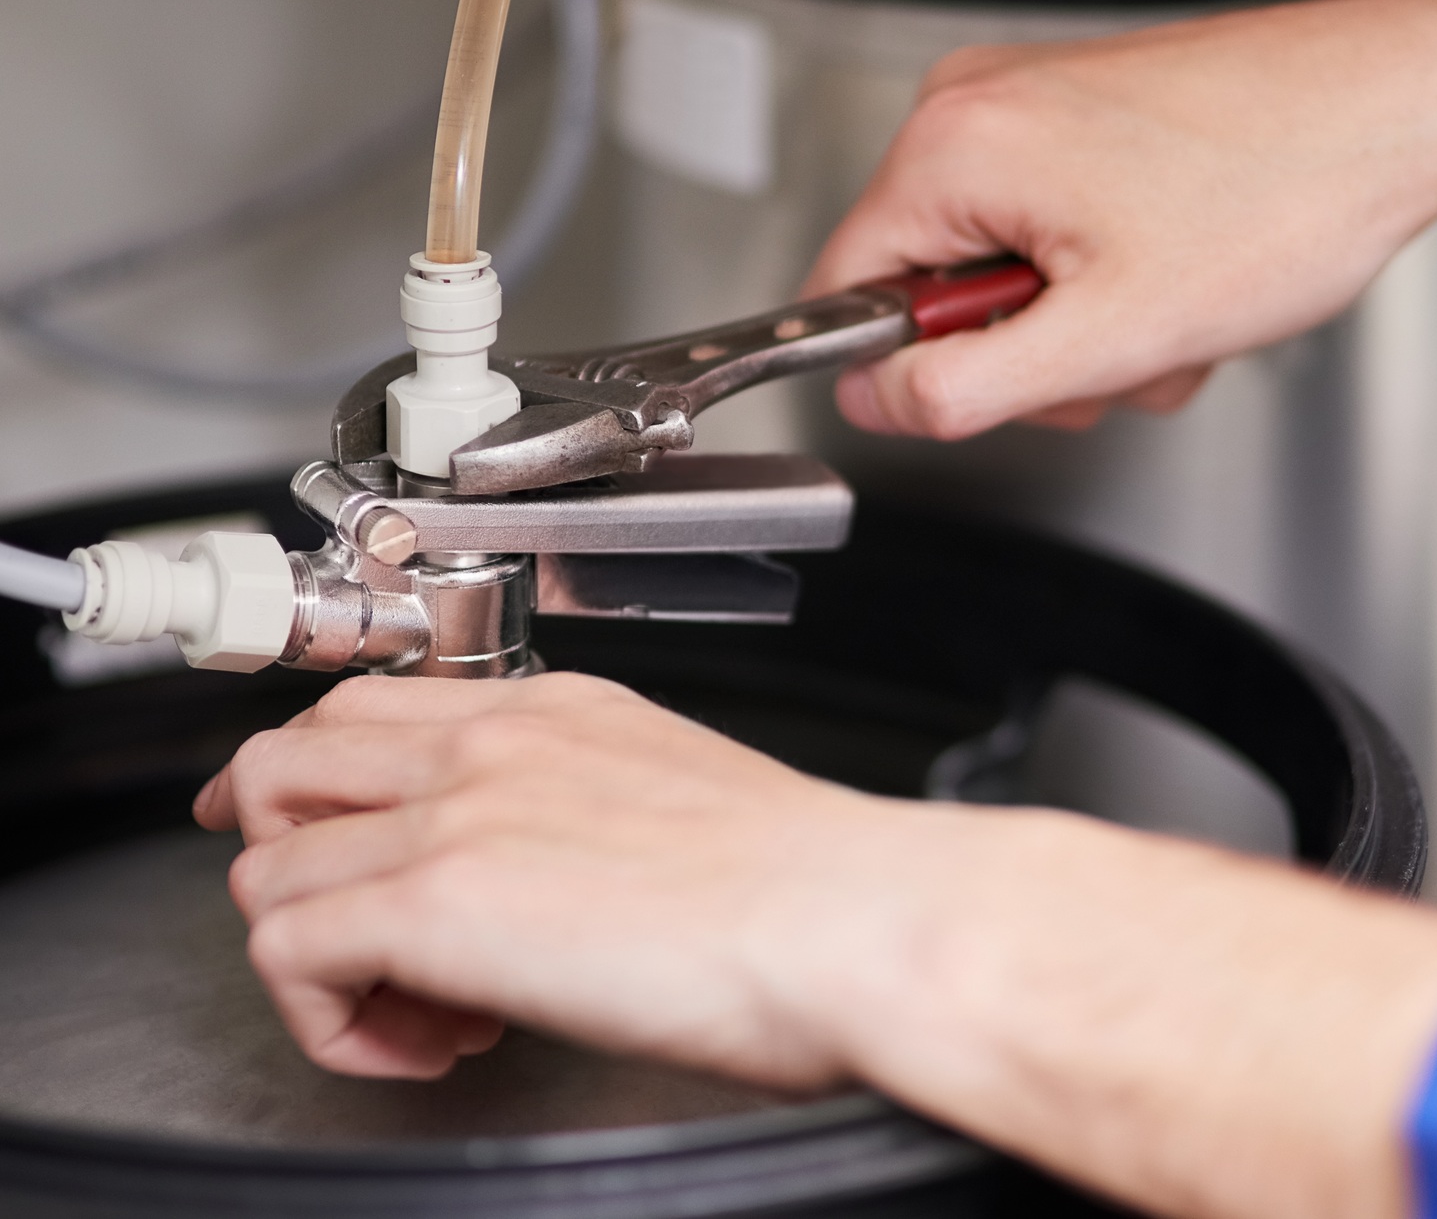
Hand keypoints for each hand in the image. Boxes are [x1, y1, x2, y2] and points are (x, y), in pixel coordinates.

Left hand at [194, 672, 903, 1085]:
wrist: (848, 919)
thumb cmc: (812, 887)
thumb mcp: (687, 801)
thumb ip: (591, 811)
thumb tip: (551, 879)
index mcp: (563, 711)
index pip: (375, 711)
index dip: (319, 781)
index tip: (311, 834)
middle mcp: (494, 740)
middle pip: (286, 761)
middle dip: (279, 851)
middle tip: (325, 928)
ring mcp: (457, 811)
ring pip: (270, 865)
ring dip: (320, 955)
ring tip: (421, 1012)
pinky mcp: (435, 900)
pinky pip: (286, 952)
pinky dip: (328, 1018)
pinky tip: (424, 1042)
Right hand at [802, 0, 1436, 441]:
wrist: (1405, 104)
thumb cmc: (1290, 190)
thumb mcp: (1110, 337)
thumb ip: (968, 390)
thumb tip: (879, 404)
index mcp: (959, 145)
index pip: (847, 288)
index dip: (910, 372)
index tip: (992, 395)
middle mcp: (983, 103)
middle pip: (935, 285)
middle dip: (1030, 352)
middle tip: (1119, 352)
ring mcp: (1040, 101)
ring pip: (1009, 269)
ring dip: (1088, 326)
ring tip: (1174, 313)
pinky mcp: (1092, 113)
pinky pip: (1058, 230)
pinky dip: (1117, 279)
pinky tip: (1188, 282)